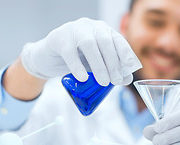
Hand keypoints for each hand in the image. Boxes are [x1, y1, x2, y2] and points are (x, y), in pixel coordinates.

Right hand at [20, 17, 141, 85]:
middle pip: (104, 42)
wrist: (49, 57)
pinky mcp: (58, 38)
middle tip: (116, 80)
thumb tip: (127, 79)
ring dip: (99, 65)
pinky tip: (83, 78)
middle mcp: (90, 26)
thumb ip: (111, 69)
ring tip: (104, 82)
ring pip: (89, 45)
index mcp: (102, 30)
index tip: (130, 65)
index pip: (117, 38)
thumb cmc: (78, 59)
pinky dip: (77, 66)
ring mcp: (73, 30)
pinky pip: (69, 52)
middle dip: (113, 62)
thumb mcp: (96, 64)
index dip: (124, 51)